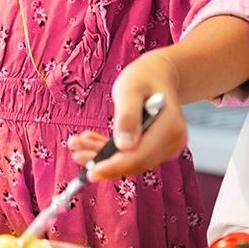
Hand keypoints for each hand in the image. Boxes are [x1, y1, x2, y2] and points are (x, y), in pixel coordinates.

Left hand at [79, 52, 185, 180]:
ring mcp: (165, 148)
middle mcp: (172, 142)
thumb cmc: (144, 78)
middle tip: (76, 153)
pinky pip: (130, 156)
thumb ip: (127, 116)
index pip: (140, 156)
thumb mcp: (130, 89)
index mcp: (170, 128)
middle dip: (104, 162)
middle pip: (134, 163)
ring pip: (129, 161)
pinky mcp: (155, 149)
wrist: (157, 75)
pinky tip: (91, 141)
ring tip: (78, 144)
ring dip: (102, 156)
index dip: (114, 167)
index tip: (92, 172)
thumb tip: (124, 146)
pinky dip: (108, 151)